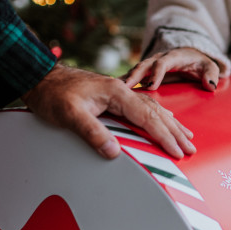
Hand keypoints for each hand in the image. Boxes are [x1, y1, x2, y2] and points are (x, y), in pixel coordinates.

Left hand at [22, 63, 194, 159]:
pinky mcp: (113, 95)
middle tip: (191, 149)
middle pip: (156, 112)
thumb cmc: (52, 95)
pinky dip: (158, 115)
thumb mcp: (69, 115)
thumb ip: (92, 132)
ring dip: (171, 123)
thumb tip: (114, 152)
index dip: (165, 136)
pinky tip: (164, 118)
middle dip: (175, 132)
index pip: (148, 118)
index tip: (178, 152)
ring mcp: (118, 91)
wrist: (39, 77)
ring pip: (152, 108)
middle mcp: (122, 90)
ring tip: (187, 136)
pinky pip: (143, 106)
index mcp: (116, 92)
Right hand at [123, 47, 226, 91]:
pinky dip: (125, 83)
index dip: (156, 73)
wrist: (191, 56)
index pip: (163, 63)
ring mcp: (151, 64)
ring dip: (126, 79)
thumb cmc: (200, 64)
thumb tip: (211, 85)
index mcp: (174, 56)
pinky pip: (135, 76)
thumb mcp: (209, 67)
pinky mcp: (147, 71)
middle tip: (126, 86)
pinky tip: (115, 92)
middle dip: (135, 75)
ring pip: (137, 70)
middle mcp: (160, 58)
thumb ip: (211, 75)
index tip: (151, 85)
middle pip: (145, 64)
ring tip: (116, 90)